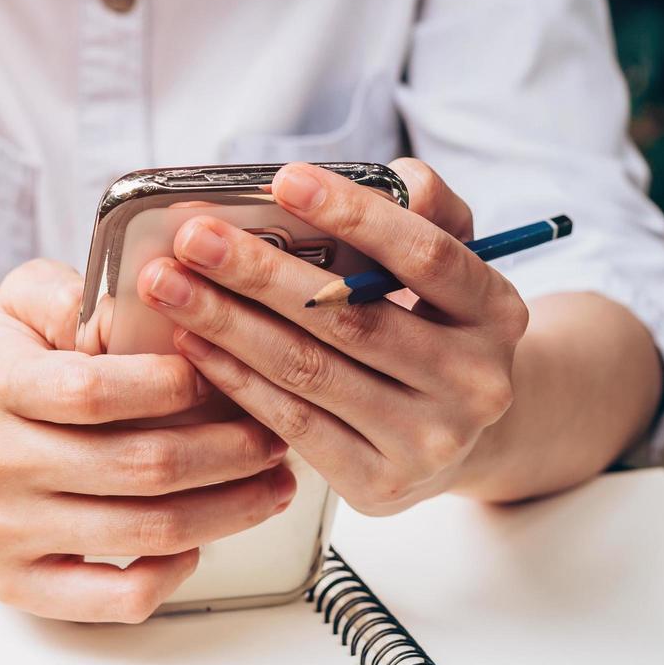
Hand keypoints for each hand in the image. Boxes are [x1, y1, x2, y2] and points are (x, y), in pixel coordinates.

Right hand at [0, 259, 294, 621]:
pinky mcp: (22, 586)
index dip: (174, 385)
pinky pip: (117, 599)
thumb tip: (145, 309)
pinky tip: (203, 539)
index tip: (223, 371)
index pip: (95, 391)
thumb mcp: (16, 307)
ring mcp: (5, 533)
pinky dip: (174, 573)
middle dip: (230, 450)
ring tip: (271, 483)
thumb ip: (75, 293)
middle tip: (274, 432)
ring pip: (146, 531)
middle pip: (140, 467)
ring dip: (228, 509)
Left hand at [136, 159, 528, 515]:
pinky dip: (234, 378)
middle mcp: (474, 381)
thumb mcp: (448, 266)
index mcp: (495, 312)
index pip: (423, 254)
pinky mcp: (380, 485)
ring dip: (228, 323)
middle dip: (259, 272)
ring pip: (309, 371)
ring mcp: (429, 441)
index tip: (284, 179)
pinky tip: (191, 342)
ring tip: (168, 285)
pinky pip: (292, 423)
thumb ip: (425, 213)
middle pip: (350, 317)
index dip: (354, 215)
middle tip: (193, 238)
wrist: (461, 437)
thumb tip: (391, 179)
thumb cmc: (434, 329)